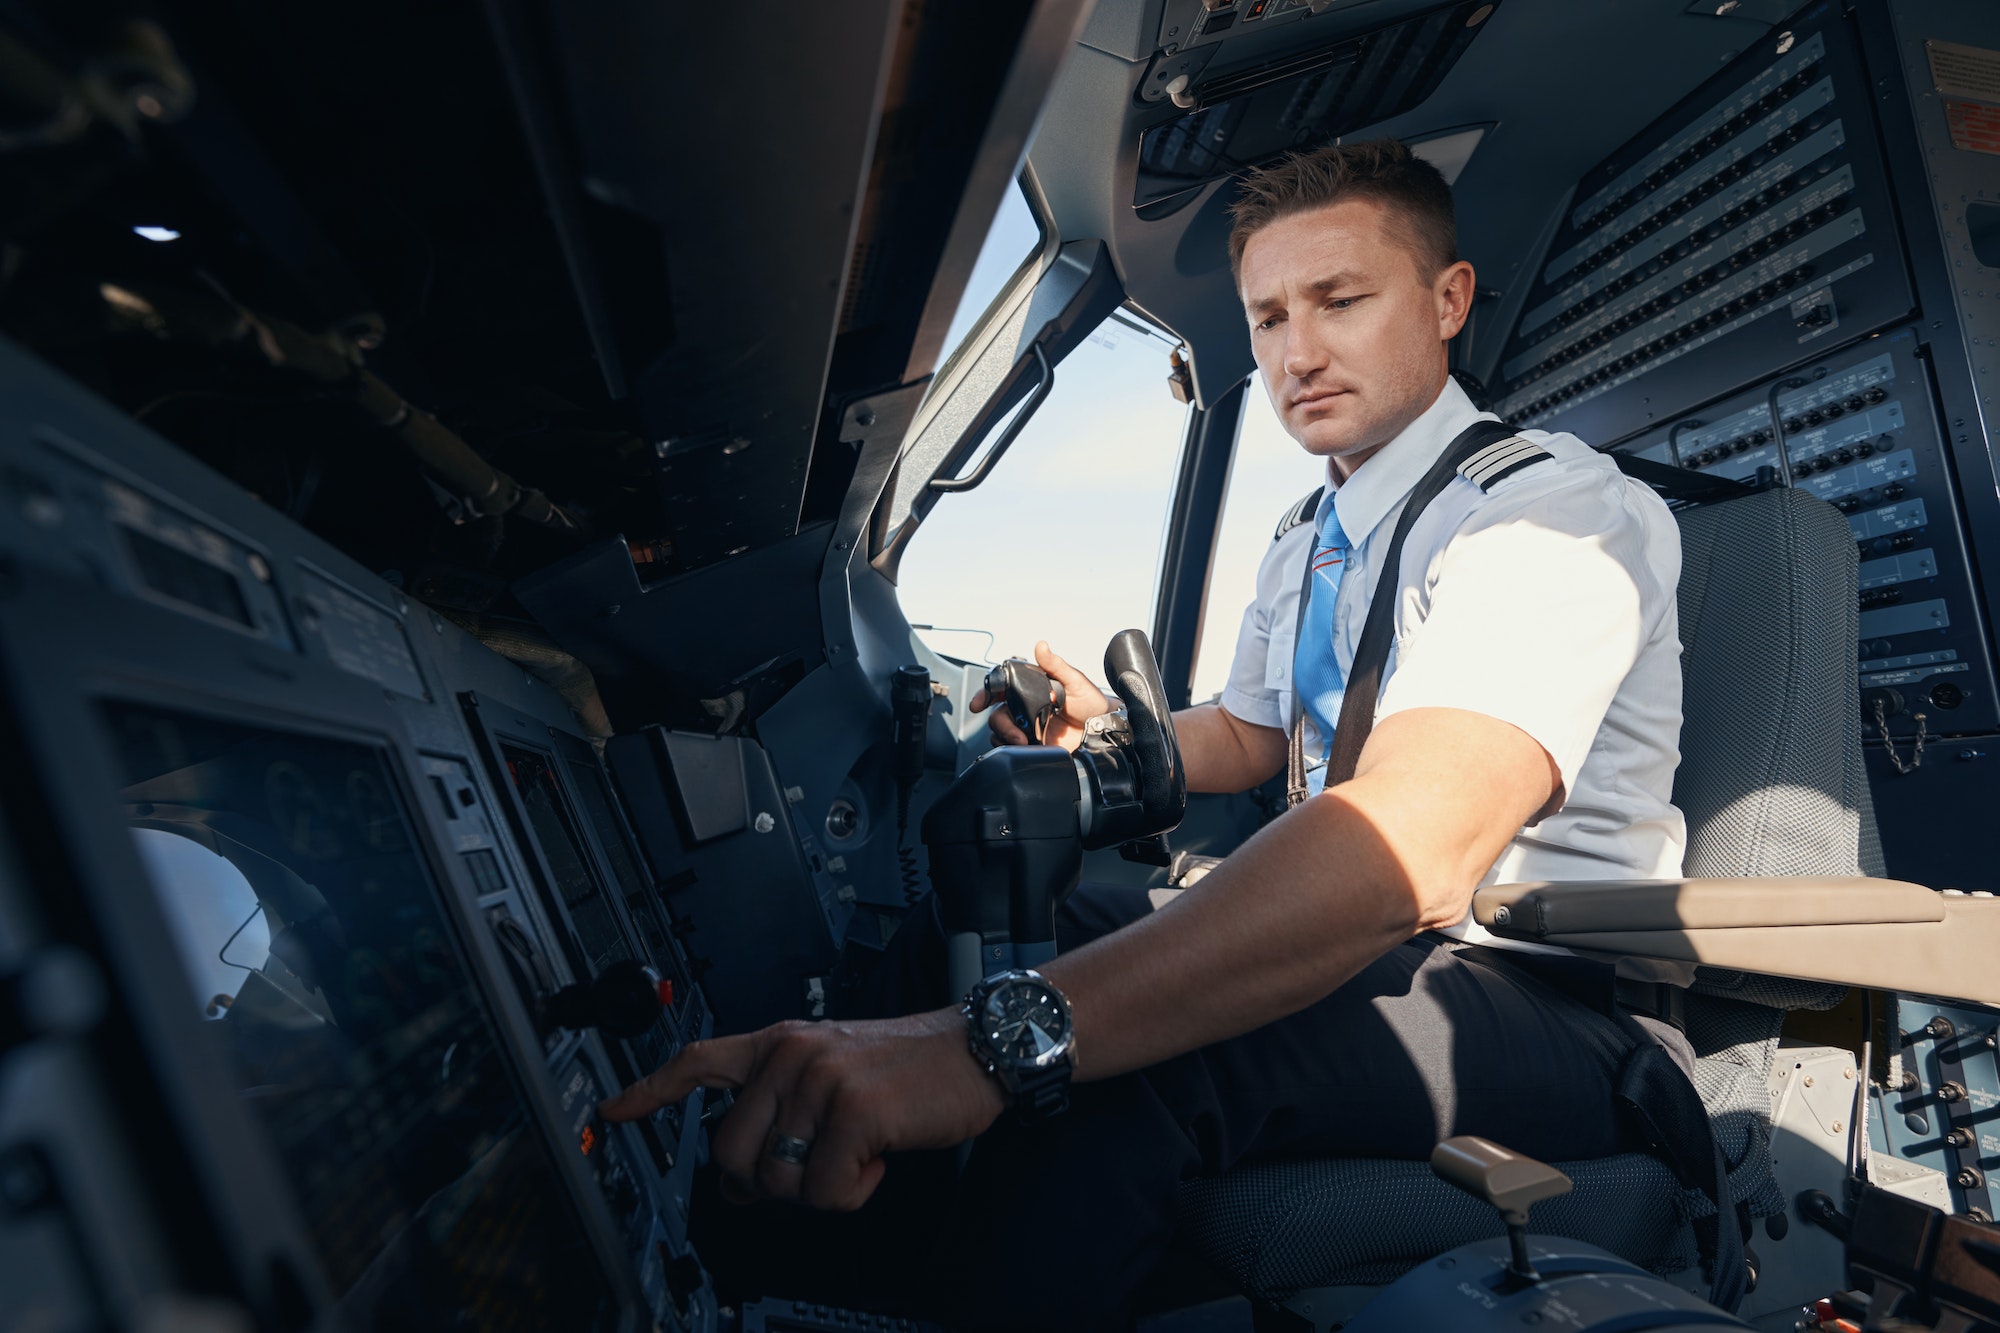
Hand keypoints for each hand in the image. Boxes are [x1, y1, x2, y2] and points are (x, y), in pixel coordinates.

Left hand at [599, 1010, 1006, 1210]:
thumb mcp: (835, 1082)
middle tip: (820, 1164)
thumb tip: (741, 1186)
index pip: (699, 1063)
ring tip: (860, 1151)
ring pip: (778, 1181)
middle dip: (771, 1180)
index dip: (650, 1092)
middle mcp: (791, 1056)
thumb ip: (783, 1120)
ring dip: (823, 1188)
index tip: (613, 1113)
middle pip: (731, 1153)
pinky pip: (823, 1191)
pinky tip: (879, 1157)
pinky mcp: (852, 1110)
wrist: (977, 1049)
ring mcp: (819, 1080)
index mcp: (782, 1043)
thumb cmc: (910, 1069)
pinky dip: (855, 1191)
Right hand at [967, 640, 1112, 751]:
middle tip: (1017, 733)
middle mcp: (1026, 706)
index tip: (978, 704)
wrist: (1103, 730)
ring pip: (1000, 730)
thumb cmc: (1092, 702)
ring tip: (1024, 742)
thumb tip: (1040, 645)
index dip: (986, 692)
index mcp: (1032, 688)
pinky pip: (1010, 747)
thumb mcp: (1075, 681)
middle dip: (1000, 724)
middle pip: (997, 712)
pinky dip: (1010, 748)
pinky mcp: (1032, 744)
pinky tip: (1025, 748)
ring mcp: (1027, 725)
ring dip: (1005, 736)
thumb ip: (1056, 665)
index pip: (1001, 686)